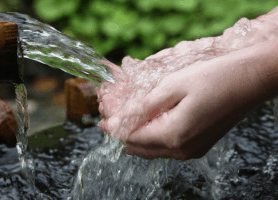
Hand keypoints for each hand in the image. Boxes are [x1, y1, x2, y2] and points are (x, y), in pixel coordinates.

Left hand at [125, 40, 277, 159]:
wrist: (249, 81)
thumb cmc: (212, 78)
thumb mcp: (171, 86)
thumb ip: (142, 107)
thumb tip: (118, 121)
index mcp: (172, 135)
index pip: (130, 138)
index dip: (113, 129)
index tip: (102, 119)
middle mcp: (181, 149)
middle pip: (139, 148)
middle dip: (122, 134)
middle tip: (112, 118)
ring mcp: (191, 150)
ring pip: (152, 150)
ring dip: (136, 137)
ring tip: (127, 120)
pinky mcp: (197, 146)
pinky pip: (166, 147)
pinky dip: (151, 138)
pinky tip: (149, 124)